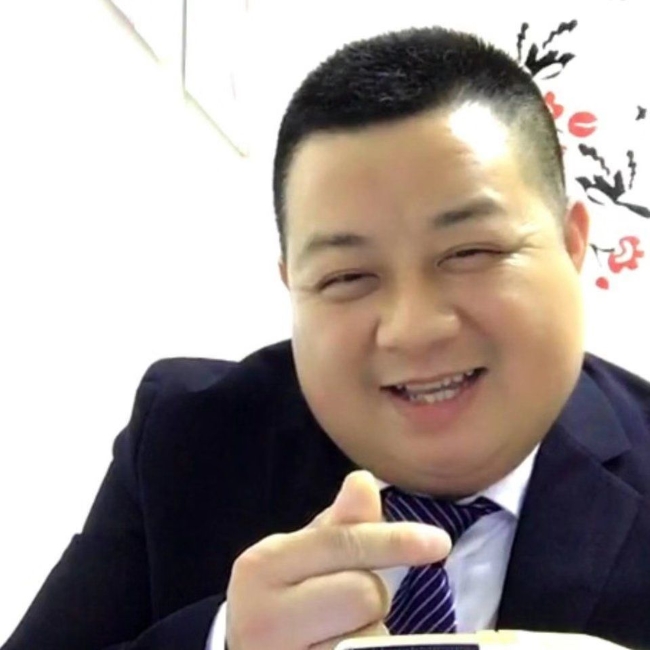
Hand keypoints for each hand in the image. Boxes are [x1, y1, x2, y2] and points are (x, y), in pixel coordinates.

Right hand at [226, 470, 450, 649]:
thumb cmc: (281, 597)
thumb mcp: (302, 554)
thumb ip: (339, 523)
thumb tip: (364, 481)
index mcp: (263, 565)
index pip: (342, 544)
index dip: (394, 541)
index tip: (439, 542)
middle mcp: (264, 616)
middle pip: (364, 593)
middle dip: (372, 593)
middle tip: (347, 603)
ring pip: (371, 637)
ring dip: (369, 632)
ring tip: (337, 632)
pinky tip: (340, 646)